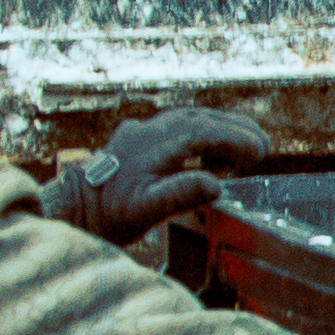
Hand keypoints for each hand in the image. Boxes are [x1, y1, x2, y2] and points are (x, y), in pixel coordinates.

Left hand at [42, 101, 282, 248]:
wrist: (72, 210)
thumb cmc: (108, 215)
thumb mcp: (146, 211)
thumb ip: (181, 194)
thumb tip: (217, 184)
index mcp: (153, 146)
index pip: (203, 132)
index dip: (235, 138)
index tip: (260, 150)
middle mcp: (147, 131)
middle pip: (199, 118)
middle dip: (234, 128)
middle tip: (262, 145)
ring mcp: (140, 132)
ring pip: (187, 119)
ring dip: (218, 128)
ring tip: (243, 146)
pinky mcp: (135, 139)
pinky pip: (174, 127)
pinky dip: (198, 133)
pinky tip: (207, 152)